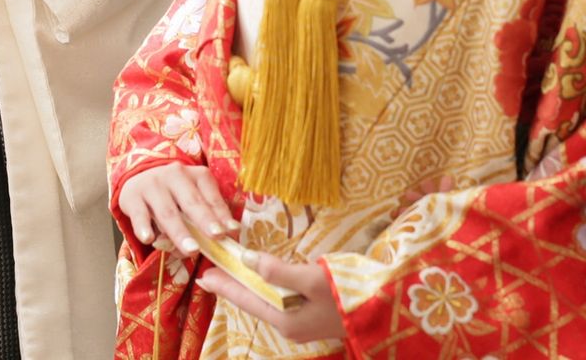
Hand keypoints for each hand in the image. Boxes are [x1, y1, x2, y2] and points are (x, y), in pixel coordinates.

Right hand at [117, 164, 238, 255]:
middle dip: (204, 220)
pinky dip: (143, 226)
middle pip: (191, 201)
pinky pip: (139, 213)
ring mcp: (153, 185)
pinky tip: (149, 239)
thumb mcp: (192, 197)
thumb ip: (207, 215)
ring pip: (167, 211)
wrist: (139, 177)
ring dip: (180, 231)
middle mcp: (175, 175)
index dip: (221, 213)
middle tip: (215, 237)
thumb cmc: (174, 194)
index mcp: (195, 175)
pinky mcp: (132, 196)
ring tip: (191, 250)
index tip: (230, 231)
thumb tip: (227, 234)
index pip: (210, 195)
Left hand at [197, 252, 345, 343]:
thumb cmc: (346, 293)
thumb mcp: (311, 279)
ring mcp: (300, 324)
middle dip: (231, 288)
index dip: (225, 286)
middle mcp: (289, 325)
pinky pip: (277, 302)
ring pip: (264, 302)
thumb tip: (247, 260)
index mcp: (285, 318)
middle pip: (252, 302)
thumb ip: (278, 271)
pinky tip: (261, 283)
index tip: (204, 276)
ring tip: (230, 277)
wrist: (381, 311)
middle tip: (210, 275)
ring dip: (246, 288)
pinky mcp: (310, 317)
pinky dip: (264, 290)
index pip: (247, 299)